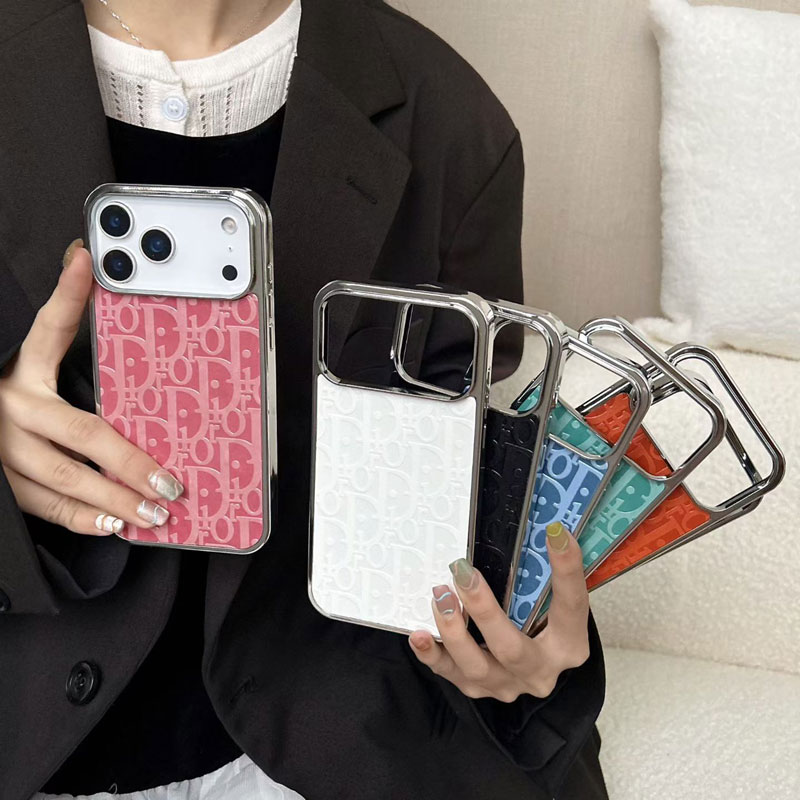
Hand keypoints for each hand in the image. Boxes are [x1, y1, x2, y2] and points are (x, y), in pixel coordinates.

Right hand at [0, 239, 183, 535]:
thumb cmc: (17, 396)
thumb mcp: (35, 362)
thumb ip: (62, 325)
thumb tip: (82, 260)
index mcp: (22, 371)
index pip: (49, 328)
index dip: (68, 295)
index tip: (88, 261)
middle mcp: (13, 410)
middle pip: (81, 434)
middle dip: (131, 462)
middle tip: (171, 483)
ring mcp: (6, 452)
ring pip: (67, 480)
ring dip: (116, 500)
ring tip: (157, 512)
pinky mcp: (3, 486)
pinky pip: (48, 509)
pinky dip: (85, 520)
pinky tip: (116, 524)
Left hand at [409, 522, 589, 701]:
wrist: (531, 669)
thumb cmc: (543, 627)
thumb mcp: (553, 605)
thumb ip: (545, 578)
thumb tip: (543, 528)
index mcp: (569, 645)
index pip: (572, 606)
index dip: (566, 570)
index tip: (555, 532)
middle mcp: (540, 670)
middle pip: (511, 648)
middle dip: (483, 610)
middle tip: (463, 573)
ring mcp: (507, 684)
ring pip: (477, 666)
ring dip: (453, 630)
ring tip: (439, 595)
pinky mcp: (477, 688)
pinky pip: (450, 673)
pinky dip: (431, 654)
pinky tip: (418, 635)